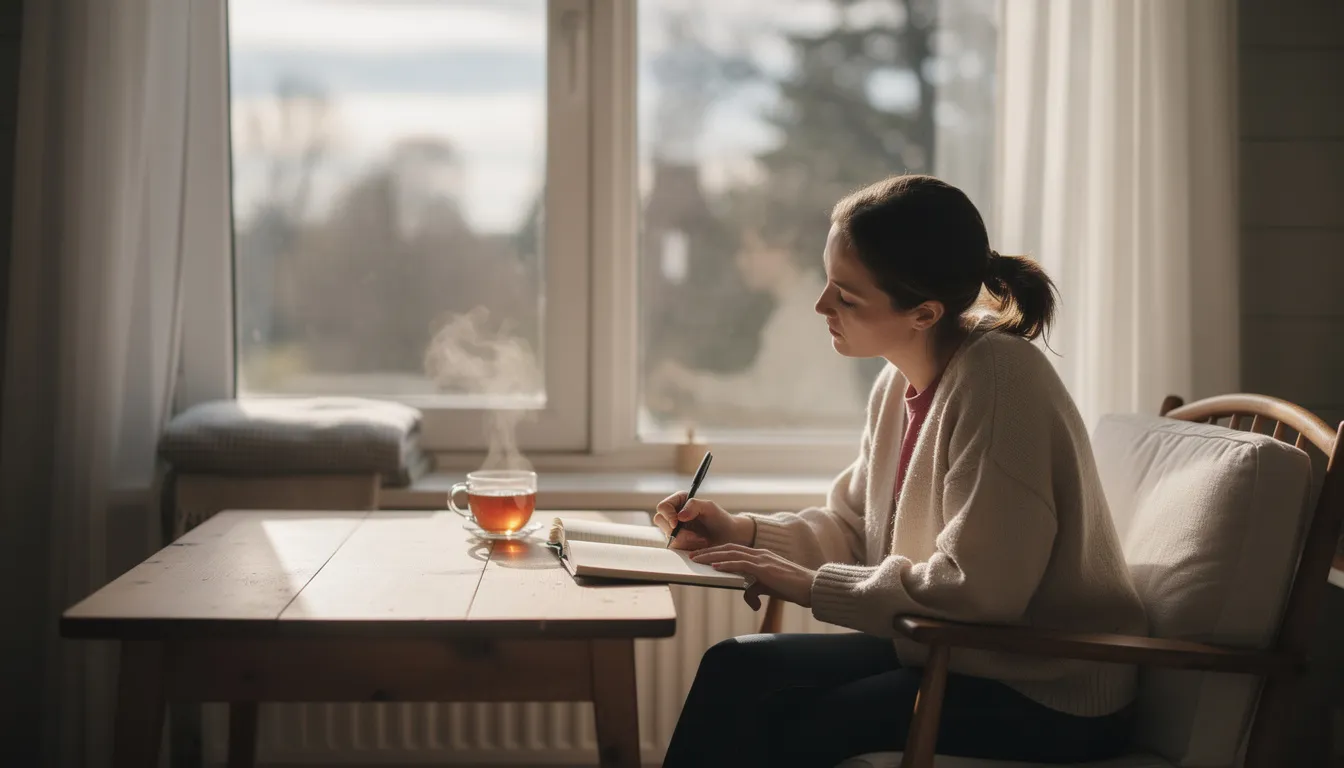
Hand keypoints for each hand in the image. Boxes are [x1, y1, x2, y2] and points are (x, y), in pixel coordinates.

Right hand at [653, 493, 755, 550]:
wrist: (728, 537)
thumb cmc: (720, 519)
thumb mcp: (709, 507)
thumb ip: (694, 505)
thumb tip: (679, 516)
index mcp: (680, 501)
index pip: (663, 506)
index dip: (668, 515)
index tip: (677, 523)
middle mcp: (674, 514)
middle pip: (661, 521)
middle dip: (678, 531)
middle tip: (695, 536)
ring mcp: (674, 530)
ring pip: (668, 536)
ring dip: (686, 540)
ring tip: (703, 540)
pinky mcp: (678, 542)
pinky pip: (675, 546)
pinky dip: (687, 546)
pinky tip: (700, 545)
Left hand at [691, 544, 816, 610]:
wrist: (811, 587)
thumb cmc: (793, 587)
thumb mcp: (770, 588)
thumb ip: (757, 590)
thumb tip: (750, 600)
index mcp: (760, 555)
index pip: (733, 550)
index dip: (716, 551)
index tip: (702, 555)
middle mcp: (760, 553)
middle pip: (728, 549)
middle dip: (709, 551)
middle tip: (692, 556)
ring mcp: (762, 559)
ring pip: (732, 554)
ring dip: (712, 556)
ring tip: (697, 560)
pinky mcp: (765, 569)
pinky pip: (742, 565)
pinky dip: (726, 565)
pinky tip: (715, 567)